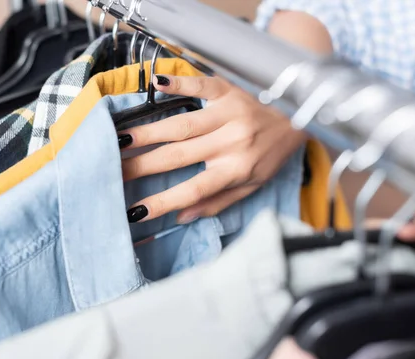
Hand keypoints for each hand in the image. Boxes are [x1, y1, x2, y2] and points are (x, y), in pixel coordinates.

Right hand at [119, 74, 306, 222]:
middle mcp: (232, 142)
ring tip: (119, 139)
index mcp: (238, 168)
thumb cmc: (272, 155)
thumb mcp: (253, 186)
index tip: (135, 212)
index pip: (194, 189)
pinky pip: (200, 87)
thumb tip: (181, 217)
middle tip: (113, 172)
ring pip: (181, 125)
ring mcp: (229, 113)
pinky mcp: (228, 90)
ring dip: (148, 132)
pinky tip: (154, 85)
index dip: (163, 201)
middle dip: (143, 166)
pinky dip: (177, 85)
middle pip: (179, 156)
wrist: (300, 114)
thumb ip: (218, 201)